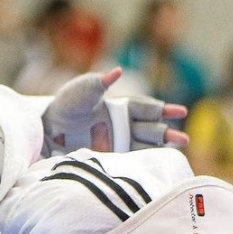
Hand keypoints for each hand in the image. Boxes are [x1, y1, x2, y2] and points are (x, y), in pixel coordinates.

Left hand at [42, 68, 188, 153]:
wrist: (49, 127)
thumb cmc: (68, 104)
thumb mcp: (83, 90)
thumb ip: (100, 83)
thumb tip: (118, 71)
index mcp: (119, 106)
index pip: (145, 108)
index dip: (162, 110)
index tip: (180, 112)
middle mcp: (123, 124)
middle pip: (149, 128)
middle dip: (166, 132)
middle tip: (183, 138)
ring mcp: (118, 141)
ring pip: (145, 144)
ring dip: (161, 147)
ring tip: (177, 148)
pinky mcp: (110, 156)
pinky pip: (131, 159)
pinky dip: (145, 160)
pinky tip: (158, 162)